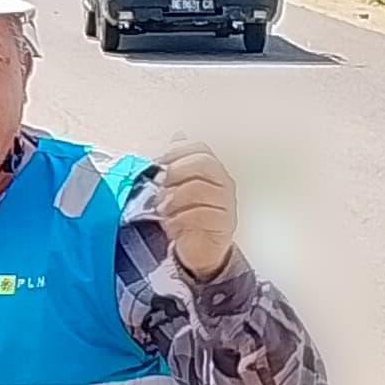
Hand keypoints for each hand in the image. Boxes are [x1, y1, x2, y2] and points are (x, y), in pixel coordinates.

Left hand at [152, 141, 238, 280]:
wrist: (199, 250)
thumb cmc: (185, 215)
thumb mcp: (176, 187)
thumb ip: (175, 163)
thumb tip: (178, 134)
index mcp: (212, 170)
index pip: (200, 148)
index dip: (177, 151)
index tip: (157, 161)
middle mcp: (223, 183)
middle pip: (203, 164)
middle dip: (175, 172)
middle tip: (158, 185)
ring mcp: (227, 203)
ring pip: (199, 189)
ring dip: (173, 198)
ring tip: (161, 209)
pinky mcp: (224, 225)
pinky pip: (201, 215)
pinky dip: (180, 219)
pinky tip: (171, 224)